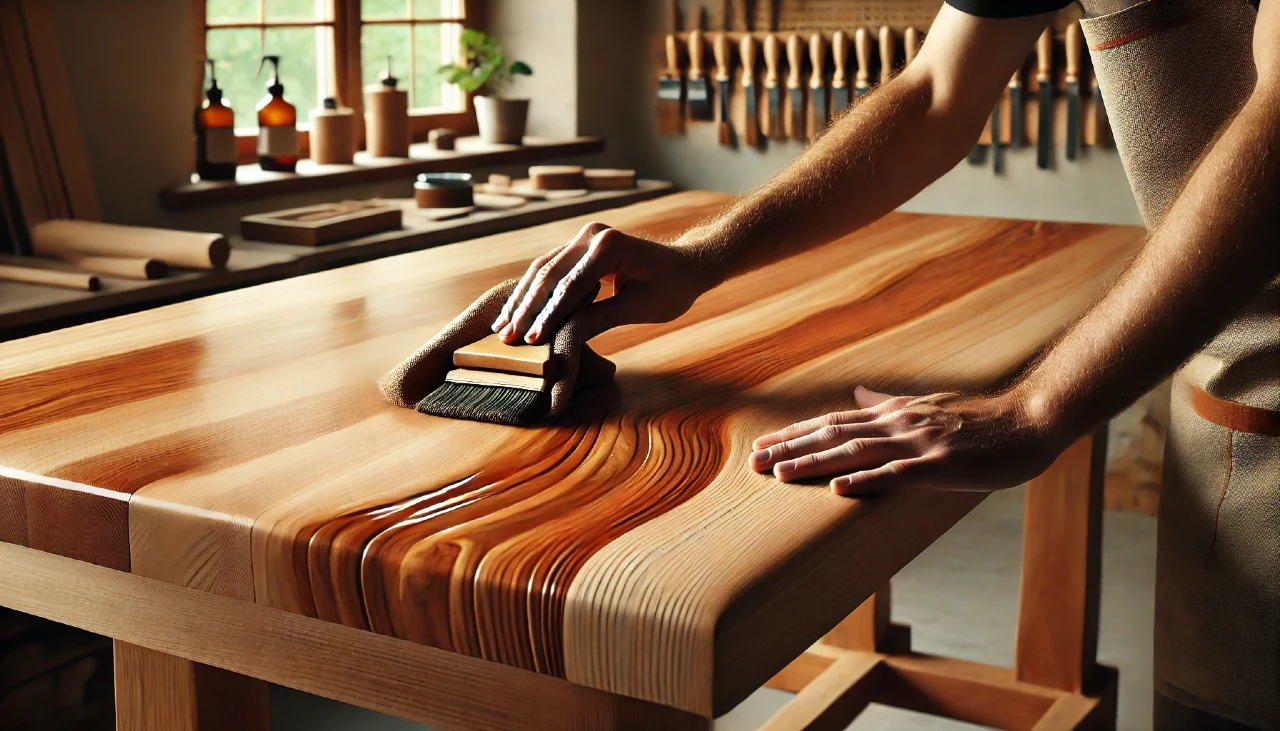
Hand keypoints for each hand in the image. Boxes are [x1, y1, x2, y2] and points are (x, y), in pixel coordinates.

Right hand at [492, 222, 714, 344]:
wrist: (686, 266)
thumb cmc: (670, 288)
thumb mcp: (638, 308)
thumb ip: (600, 318)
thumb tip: (563, 337)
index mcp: (609, 246)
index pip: (570, 285)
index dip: (549, 315)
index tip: (531, 340)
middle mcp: (591, 235)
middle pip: (548, 274)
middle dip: (526, 309)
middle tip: (505, 337)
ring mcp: (583, 238)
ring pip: (542, 270)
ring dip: (521, 300)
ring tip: (501, 327)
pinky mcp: (579, 247)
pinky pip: (549, 269)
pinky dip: (531, 291)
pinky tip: (514, 310)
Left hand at [748, 386, 1064, 495]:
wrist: (1032, 420)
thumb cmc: (983, 419)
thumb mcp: (928, 404)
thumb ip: (889, 402)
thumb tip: (858, 393)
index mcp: (895, 414)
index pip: (834, 423)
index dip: (796, 434)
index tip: (762, 446)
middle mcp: (899, 424)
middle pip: (834, 435)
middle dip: (792, 448)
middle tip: (754, 463)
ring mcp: (919, 444)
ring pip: (856, 453)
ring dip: (815, 463)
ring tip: (780, 475)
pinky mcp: (941, 466)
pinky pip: (897, 475)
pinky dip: (866, 481)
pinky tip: (838, 490)